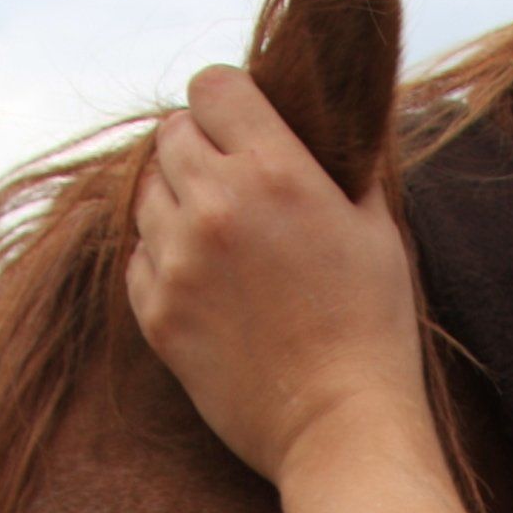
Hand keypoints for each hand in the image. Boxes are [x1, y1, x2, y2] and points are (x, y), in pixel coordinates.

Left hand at [128, 67, 430, 484]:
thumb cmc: (372, 328)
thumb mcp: (376, 228)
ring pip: (144, 193)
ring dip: (175, 204)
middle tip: (231, 187)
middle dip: (199, 150)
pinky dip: (162, 260)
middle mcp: (215, 205)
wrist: (339, 426)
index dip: (227, 103)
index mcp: (275, 171)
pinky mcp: (156, 313)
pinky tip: (205, 285)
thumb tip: (328, 121)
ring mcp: (178, 261)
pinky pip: (136, 256)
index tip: (241, 128)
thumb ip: (342, 164)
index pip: (212, 86)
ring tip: (218, 240)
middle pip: (170, 135)